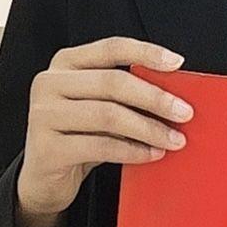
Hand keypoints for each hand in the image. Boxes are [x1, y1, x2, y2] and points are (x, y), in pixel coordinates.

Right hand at [15, 36, 192, 217]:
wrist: (43, 178)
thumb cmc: (77, 135)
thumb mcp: (97, 106)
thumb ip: (124, 93)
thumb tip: (174, 94)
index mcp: (65, 63)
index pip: (112, 47)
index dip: (146, 52)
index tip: (177, 64)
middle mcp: (50, 83)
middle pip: (113, 82)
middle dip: (155, 98)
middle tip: (184, 112)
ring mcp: (43, 115)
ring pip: (108, 115)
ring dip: (148, 128)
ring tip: (173, 139)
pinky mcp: (46, 148)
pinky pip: (100, 146)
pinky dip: (132, 151)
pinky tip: (151, 154)